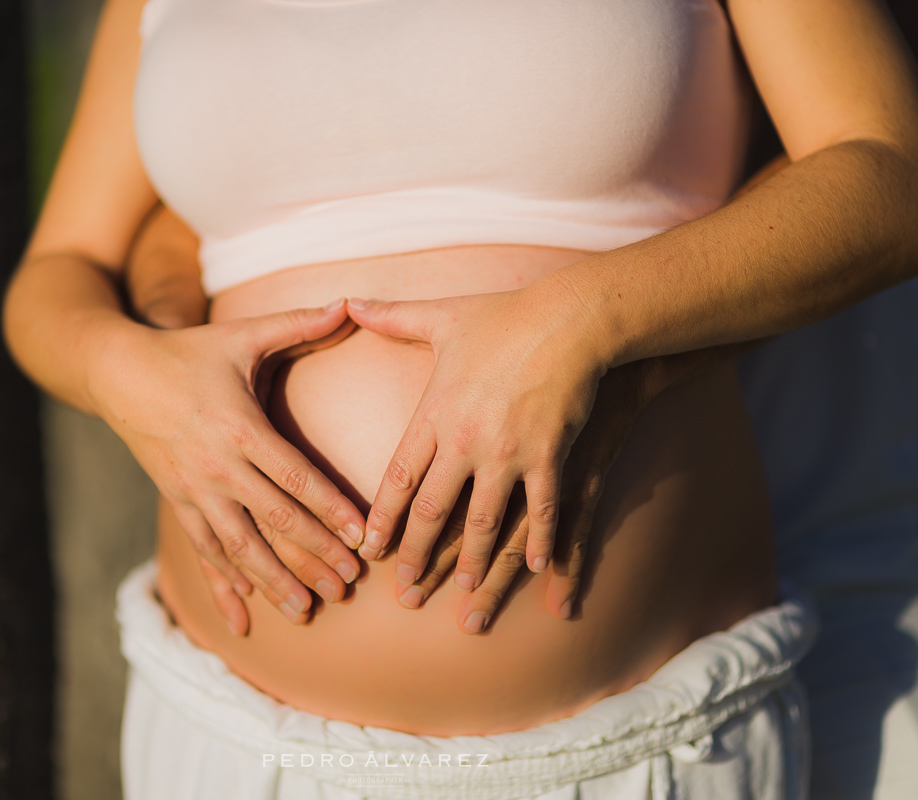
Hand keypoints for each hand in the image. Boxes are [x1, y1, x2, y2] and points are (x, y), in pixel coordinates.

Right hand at [87, 301, 365, 624]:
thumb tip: (351, 303)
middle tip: (347, 585)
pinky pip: (203, 552)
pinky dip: (222, 585)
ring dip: (273, 581)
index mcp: (239, 427)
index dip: (328, 508)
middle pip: (273, 520)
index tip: (360, 537)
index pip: (293, 476)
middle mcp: (216, 466)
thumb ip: (298, 324)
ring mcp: (193, 490)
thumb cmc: (188, 353)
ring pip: (238, 547)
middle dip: (312, 555)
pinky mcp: (176, 503)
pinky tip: (242, 620)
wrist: (116, 373)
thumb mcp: (240, 336)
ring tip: (307, 610)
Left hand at [346, 283, 612, 595]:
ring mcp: (508, 452)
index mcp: (435, 412)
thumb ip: (391, 317)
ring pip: (483, 519)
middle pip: (432, 510)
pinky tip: (534, 567)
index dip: (383, 518)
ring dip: (472, 559)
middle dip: (418, 553)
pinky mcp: (550, 455)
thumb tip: (348, 302)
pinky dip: (538, 541)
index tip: (371, 548)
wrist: (569, 317)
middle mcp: (464, 439)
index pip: (397, 477)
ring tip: (465, 590)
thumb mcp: (443, 315)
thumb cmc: (505, 316)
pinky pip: (542, 509)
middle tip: (407, 588)